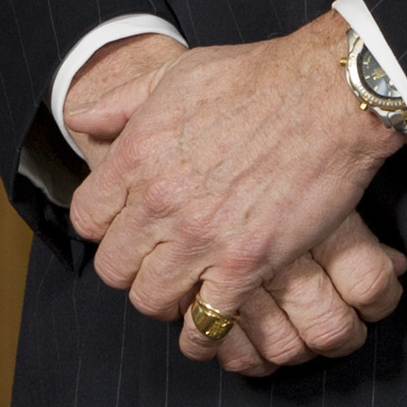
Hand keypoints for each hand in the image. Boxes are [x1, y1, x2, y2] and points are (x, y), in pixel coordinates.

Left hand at [69, 11, 406, 369]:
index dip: (106, 225)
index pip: (87, 218)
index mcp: (137, 156)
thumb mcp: (175, 73)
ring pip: (151, 300)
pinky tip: (211, 323)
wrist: (327, 96)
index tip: (128, 224)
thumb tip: (79, 119)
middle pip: (113, 268)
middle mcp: (159, 203)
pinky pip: (206, 322)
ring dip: (165, 298)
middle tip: (157, 259)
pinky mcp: (245, 265)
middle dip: (132, 266)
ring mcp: (200, 238)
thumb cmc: (255, 78)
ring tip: (184, 290)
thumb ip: (120, 100)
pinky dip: (204, 333)